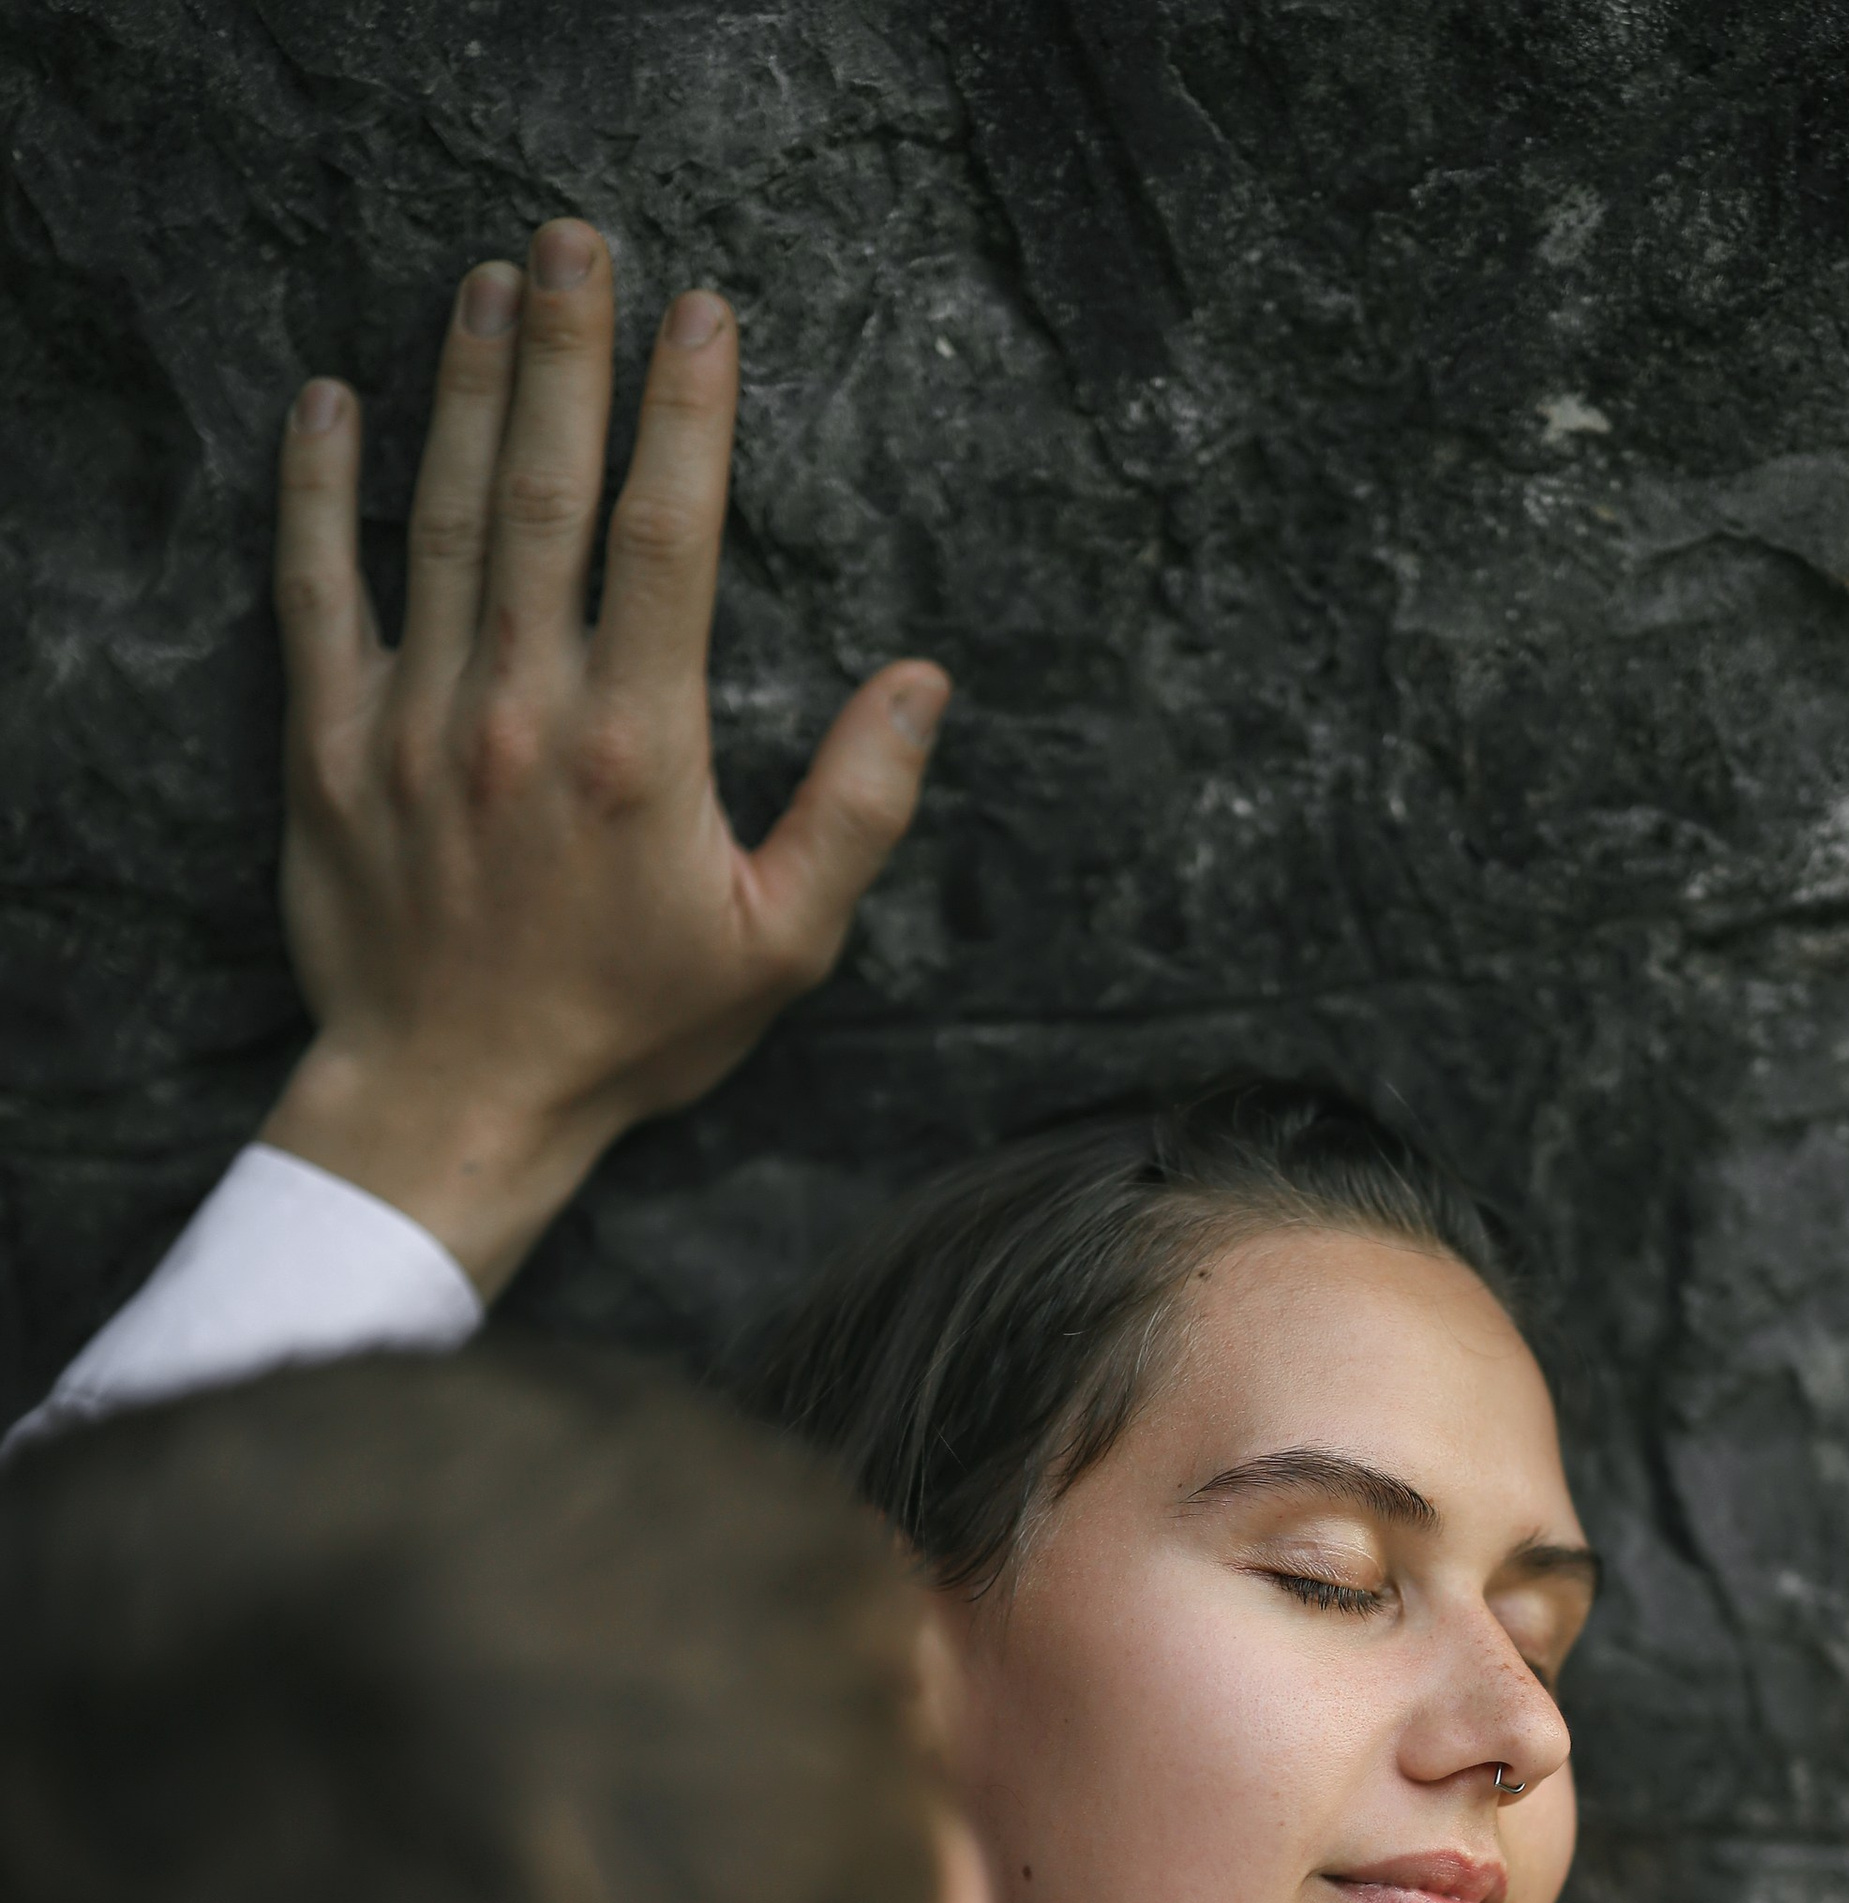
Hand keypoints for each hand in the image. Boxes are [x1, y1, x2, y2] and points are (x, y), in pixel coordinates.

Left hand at [262, 218, 948, 1294]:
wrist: (455, 1104)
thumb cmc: (628, 1033)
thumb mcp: (781, 948)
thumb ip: (856, 811)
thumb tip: (921, 682)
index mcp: (637, 750)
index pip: (668, 537)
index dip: (687, 411)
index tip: (700, 313)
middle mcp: (522, 712)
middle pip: (547, 490)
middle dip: (565, 352)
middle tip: (574, 241)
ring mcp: (417, 722)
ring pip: (442, 518)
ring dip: (465, 389)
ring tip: (486, 285)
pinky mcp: (333, 749)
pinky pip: (316, 594)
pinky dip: (317, 494)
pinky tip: (331, 406)